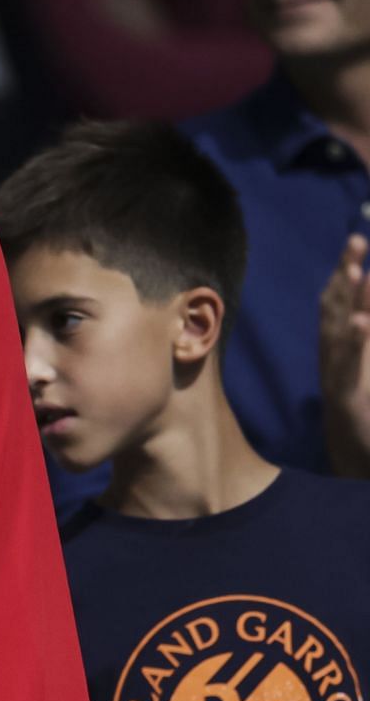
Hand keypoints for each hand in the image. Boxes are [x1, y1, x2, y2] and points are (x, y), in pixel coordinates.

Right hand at [319, 233, 369, 475]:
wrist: (356, 459)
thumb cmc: (366, 414)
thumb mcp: (368, 364)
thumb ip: (365, 339)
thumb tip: (365, 311)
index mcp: (343, 347)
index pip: (342, 303)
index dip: (347, 272)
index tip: (356, 241)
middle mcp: (334, 356)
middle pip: (335, 307)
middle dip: (345, 274)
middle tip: (356, 241)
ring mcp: (336, 374)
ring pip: (337, 330)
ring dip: (345, 300)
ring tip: (355, 271)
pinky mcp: (345, 394)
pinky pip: (348, 364)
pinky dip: (354, 341)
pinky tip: (361, 322)